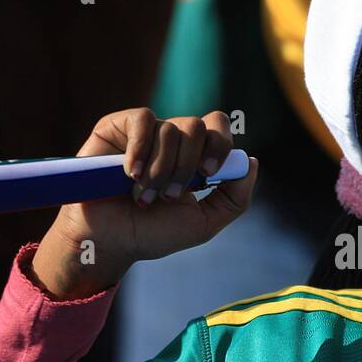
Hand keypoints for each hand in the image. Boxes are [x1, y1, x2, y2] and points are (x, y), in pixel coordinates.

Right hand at [32, 109, 257, 298]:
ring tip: (143, 196)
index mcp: (195, 156)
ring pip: (170, 129)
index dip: (219, 145)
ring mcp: (145, 132)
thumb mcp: (203, 224)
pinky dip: (140, 147)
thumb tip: (251, 162)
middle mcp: (172, 139)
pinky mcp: (117, 127)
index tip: (208, 174)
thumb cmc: (152, 233)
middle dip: (185, 166)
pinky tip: (131, 173)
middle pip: (196, 127)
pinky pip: (142, 119)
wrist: (109, 241)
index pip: (218, 127)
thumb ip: (235, 199)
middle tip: (169, 195)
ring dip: (159, 169)